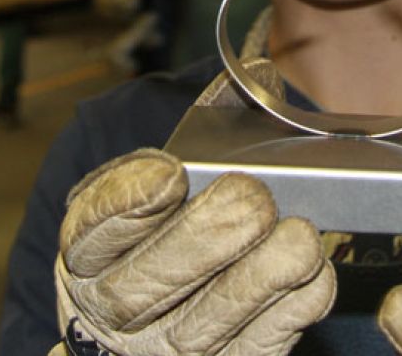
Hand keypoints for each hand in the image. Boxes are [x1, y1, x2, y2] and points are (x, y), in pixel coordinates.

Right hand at [53, 148, 334, 355]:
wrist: (148, 331)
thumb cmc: (164, 233)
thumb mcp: (156, 181)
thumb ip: (203, 124)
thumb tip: (260, 73)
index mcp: (88, 253)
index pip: (92, 230)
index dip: (127, 204)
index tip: (170, 173)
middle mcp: (117, 307)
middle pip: (144, 285)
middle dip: (204, 239)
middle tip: (251, 200)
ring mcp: (167, 349)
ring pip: (205, 324)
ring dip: (257, 279)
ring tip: (296, 236)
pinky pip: (259, 347)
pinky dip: (292, 310)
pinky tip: (313, 271)